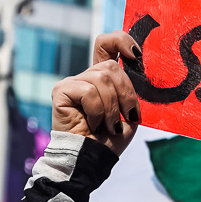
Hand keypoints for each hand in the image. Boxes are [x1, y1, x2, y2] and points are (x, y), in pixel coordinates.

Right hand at [52, 31, 140, 155]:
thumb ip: (131, 89)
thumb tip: (139, 66)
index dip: (121, 40)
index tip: (136, 55)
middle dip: (126, 93)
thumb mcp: (129, 112)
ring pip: (102, 78)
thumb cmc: (110, 140)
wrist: (92, 160)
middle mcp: (86, 77)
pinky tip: (93, 124)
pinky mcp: (62, 90)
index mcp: (103, 77)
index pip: (108, 43)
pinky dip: (98, 111)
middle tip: (128, 115)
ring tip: (109, 126)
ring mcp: (73, 82)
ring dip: (113, 108)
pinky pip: (89, 91)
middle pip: (110, 66)